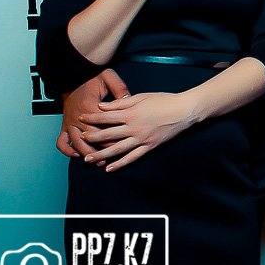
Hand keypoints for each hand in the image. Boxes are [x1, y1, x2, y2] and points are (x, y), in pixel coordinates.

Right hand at [56, 69, 130, 159]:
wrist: (73, 76)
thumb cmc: (91, 78)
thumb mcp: (107, 77)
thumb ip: (119, 88)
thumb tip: (128, 99)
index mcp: (90, 106)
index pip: (102, 126)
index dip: (112, 136)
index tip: (122, 143)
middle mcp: (78, 117)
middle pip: (90, 138)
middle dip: (100, 149)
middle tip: (111, 157)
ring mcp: (70, 122)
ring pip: (76, 143)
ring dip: (86, 153)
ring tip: (96, 161)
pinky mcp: (64, 125)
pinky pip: (62, 142)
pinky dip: (68, 150)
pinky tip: (77, 154)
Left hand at [78, 92, 194, 170]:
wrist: (184, 111)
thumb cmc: (164, 100)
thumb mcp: (142, 96)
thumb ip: (122, 102)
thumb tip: (104, 106)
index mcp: (131, 113)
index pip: (106, 116)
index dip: (92, 117)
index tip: (81, 118)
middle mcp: (134, 127)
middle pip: (108, 133)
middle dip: (92, 136)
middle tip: (81, 139)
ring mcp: (141, 139)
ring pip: (117, 148)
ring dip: (101, 154)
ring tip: (88, 159)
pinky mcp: (149, 146)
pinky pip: (132, 157)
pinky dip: (121, 163)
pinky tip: (110, 168)